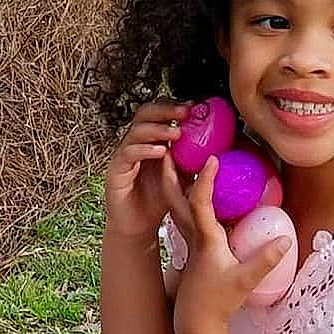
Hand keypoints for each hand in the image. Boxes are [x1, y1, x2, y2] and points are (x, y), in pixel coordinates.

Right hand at [104, 100, 190, 239]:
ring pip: (136, 131)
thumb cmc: (157, 201)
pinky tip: (161, 151)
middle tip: (185, 112)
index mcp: (150, 141)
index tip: (194, 106)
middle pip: (144, 114)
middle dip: (165, 110)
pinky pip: (128, 153)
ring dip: (158, 129)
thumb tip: (217, 145)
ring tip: (177, 133)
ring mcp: (124, 156)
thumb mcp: (181, 176)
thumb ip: (191, 159)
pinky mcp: (116, 171)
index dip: (173, 106)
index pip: (158, 113)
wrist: (137, 227)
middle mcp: (135, 144)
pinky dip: (145, 149)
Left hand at [170, 156, 292, 333]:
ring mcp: (189, 242)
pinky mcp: (192, 248)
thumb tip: (286, 239)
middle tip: (170, 147)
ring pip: (176, 205)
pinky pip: (184, 215)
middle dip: (171, 173)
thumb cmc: (218, 303)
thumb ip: (264, 261)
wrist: (196, 323)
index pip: (199, 203)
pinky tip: (192, 191)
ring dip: (174, 182)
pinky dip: (185, 198)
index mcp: (204, 239)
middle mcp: (192, 236)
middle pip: (174, 199)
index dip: (204, 180)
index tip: (212, 158)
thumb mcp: (244, 282)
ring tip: (176, 159)